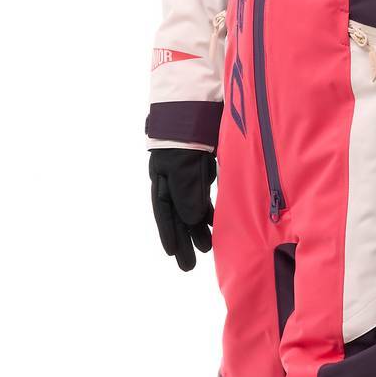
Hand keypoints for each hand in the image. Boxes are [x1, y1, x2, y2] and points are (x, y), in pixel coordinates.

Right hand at [149, 148, 215, 271]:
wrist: (198, 111)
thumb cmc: (187, 138)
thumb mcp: (183, 166)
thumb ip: (187, 193)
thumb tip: (191, 221)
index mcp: (162, 179)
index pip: (164, 212)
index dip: (168, 233)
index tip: (172, 253)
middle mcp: (172, 181)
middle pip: (177, 216)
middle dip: (183, 240)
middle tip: (188, 266)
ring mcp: (188, 177)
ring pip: (191, 209)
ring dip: (198, 229)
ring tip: (206, 249)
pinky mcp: (202, 171)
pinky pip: (202, 198)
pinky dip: (207, 212)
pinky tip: (213, 225)